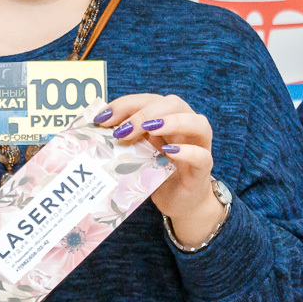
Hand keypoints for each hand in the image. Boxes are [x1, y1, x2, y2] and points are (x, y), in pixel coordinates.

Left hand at [95, 94, 221, 245]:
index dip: (126, 104)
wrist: (180, 201)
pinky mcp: (203, 170)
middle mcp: (187, 126)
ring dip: (171, 122)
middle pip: (173, 104)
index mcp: (169, 118)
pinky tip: (169, 153)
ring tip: (148, 129)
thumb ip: (127, 138)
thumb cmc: (158, 174)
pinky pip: (201, 156)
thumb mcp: (138, 153)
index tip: (103, 118)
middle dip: (145, 112)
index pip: (150, 100)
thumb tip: (99, 127)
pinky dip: (187, 152)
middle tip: (122, 130)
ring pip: (197, 123)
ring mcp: (199, 146)